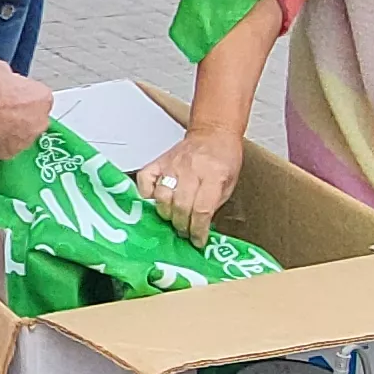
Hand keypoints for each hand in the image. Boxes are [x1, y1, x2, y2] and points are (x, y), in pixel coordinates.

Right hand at [0, 45, 52, 157]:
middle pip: (34, 118)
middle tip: (2, 108)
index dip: (24, 95)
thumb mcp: (2, 69)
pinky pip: (6, 147)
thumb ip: (11, 80)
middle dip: (22, 114)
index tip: (13, 95)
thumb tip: (6, 81)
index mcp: (42, 98)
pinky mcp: (8, 153)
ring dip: (12, 130)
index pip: (40, 98)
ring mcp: (24, 140)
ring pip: (22, 135)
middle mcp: (38, 122)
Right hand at [141, 127, 244, 244]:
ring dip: (167, 214)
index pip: (202, 210)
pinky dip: (146, 193)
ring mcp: (172, 164)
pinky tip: (156, 199)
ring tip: (174, 217)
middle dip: (182, 226)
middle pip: (180, 206)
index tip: (198, 240)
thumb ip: (213, 205)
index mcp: (214, 175)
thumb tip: (199, 228)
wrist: (213, 133)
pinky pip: (144, 180)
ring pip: (162, 197)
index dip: (198, 230)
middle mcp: (191, 169)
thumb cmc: (223, 159)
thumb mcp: (229, 184)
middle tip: (185, 231)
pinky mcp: (159, 161)